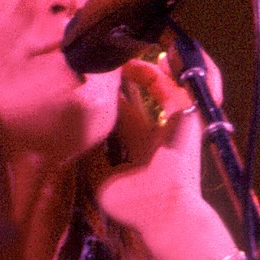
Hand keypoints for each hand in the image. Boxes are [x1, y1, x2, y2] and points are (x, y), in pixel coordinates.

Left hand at [90, 53, 234, 259]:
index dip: (110, 95)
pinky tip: (143, 54)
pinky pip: (178, 83)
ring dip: (148, 65)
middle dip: (127, 74)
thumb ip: (89, 156)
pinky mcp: (185, 116)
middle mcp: (158, 132)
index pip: (124, 113)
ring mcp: (174, 124)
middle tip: (106, 55)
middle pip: (143, 94)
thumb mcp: (100, 178)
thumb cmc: (132, 204)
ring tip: (130, 47)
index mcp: (141, 147)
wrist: (162, 212)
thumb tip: (74, 132)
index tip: (91, 79)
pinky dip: (164, 68)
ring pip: (164, 84)